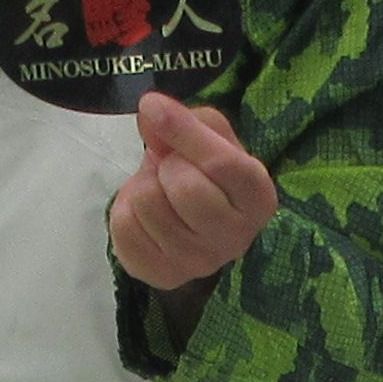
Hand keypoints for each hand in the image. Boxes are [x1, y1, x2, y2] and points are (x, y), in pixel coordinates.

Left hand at [107, 90, 278, 307]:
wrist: (193, 223)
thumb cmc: (207, 173)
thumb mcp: (211, 137)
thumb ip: (187, 119)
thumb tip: (152, 112)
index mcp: (258, 198)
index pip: (221, 163)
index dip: (183, 131)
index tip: (153, 106)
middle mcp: (236, 238)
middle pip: (184, 189)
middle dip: (167, 165)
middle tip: (170, 166)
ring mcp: (198, 263)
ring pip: (148, 203)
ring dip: (144, 185)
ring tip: (158, 188)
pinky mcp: (162, 275)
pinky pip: (124, 228)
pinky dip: (125, 210)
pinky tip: (144, 214)